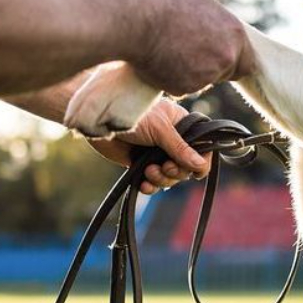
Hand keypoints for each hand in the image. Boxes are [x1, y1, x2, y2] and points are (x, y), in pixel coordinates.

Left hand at [87, 99, 210, 194]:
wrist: (100, 122)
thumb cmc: (132, 115)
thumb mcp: (160, 129)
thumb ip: (180, 148)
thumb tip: (200, 165)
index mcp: (182, 124)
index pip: (202, 146)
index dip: (201, 162)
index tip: (196, 173)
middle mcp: (172, 140)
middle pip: (186, 167)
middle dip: (176, 172)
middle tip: (164, 167)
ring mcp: (157, 153)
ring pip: (170, 177)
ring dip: (161, 179)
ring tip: (148, 171)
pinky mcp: (141, 165)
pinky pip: (153, 183)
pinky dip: (150, 186)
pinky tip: (143, 183)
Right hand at [130, 0, 255, 96]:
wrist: (137, 21)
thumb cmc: (162, 3)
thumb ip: (209, 13)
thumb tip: (203, 12)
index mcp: (235, 32)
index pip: (247, 60)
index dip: (231, 60)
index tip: (217, 58)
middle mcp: (227, 56)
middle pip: (227, 72)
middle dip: (212, 68)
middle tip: (190, 58)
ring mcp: (208, 75)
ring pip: (203, 80)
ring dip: (190, 73)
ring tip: (168, 53)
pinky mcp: (187, 87)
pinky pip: (182, 87)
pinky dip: (172, 80)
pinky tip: (159, 62)